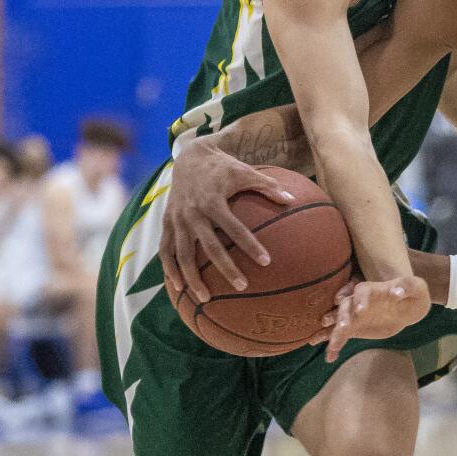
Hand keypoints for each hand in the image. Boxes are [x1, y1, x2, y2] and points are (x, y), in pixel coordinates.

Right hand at [160, 141, 294, 302]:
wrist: (189, 156)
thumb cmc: (223, 167)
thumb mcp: (246, 171)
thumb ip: (268, 186)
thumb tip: (291, 201)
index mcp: (213, 201)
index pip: (234, 228)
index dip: (250, 245)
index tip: (266, 262)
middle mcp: (192, 212)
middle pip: (209, 247)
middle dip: (225, 268)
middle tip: (242, 287)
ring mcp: (176, 219)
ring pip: (183, 254)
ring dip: (192, 278)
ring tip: (205, 299)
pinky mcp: (166, 223)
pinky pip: (165, 250)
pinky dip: (169, 269)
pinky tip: (178, 288)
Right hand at [313, 273, 431, 361]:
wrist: (407, 306)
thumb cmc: (412, 292)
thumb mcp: (415, 287)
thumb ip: (406, 287)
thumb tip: (397, 292)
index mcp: (372, 289)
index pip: (362, 291)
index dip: (361, 299)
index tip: (362, 310)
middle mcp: (358, 301)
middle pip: (346, 307)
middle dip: (342, 316)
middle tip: (342, 328)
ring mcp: (354, 315)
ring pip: (338, 323)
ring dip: (332, 332)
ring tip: (326, 345)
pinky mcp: (354, 328)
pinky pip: (341, 337)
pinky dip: (334, 346)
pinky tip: (330, 357)